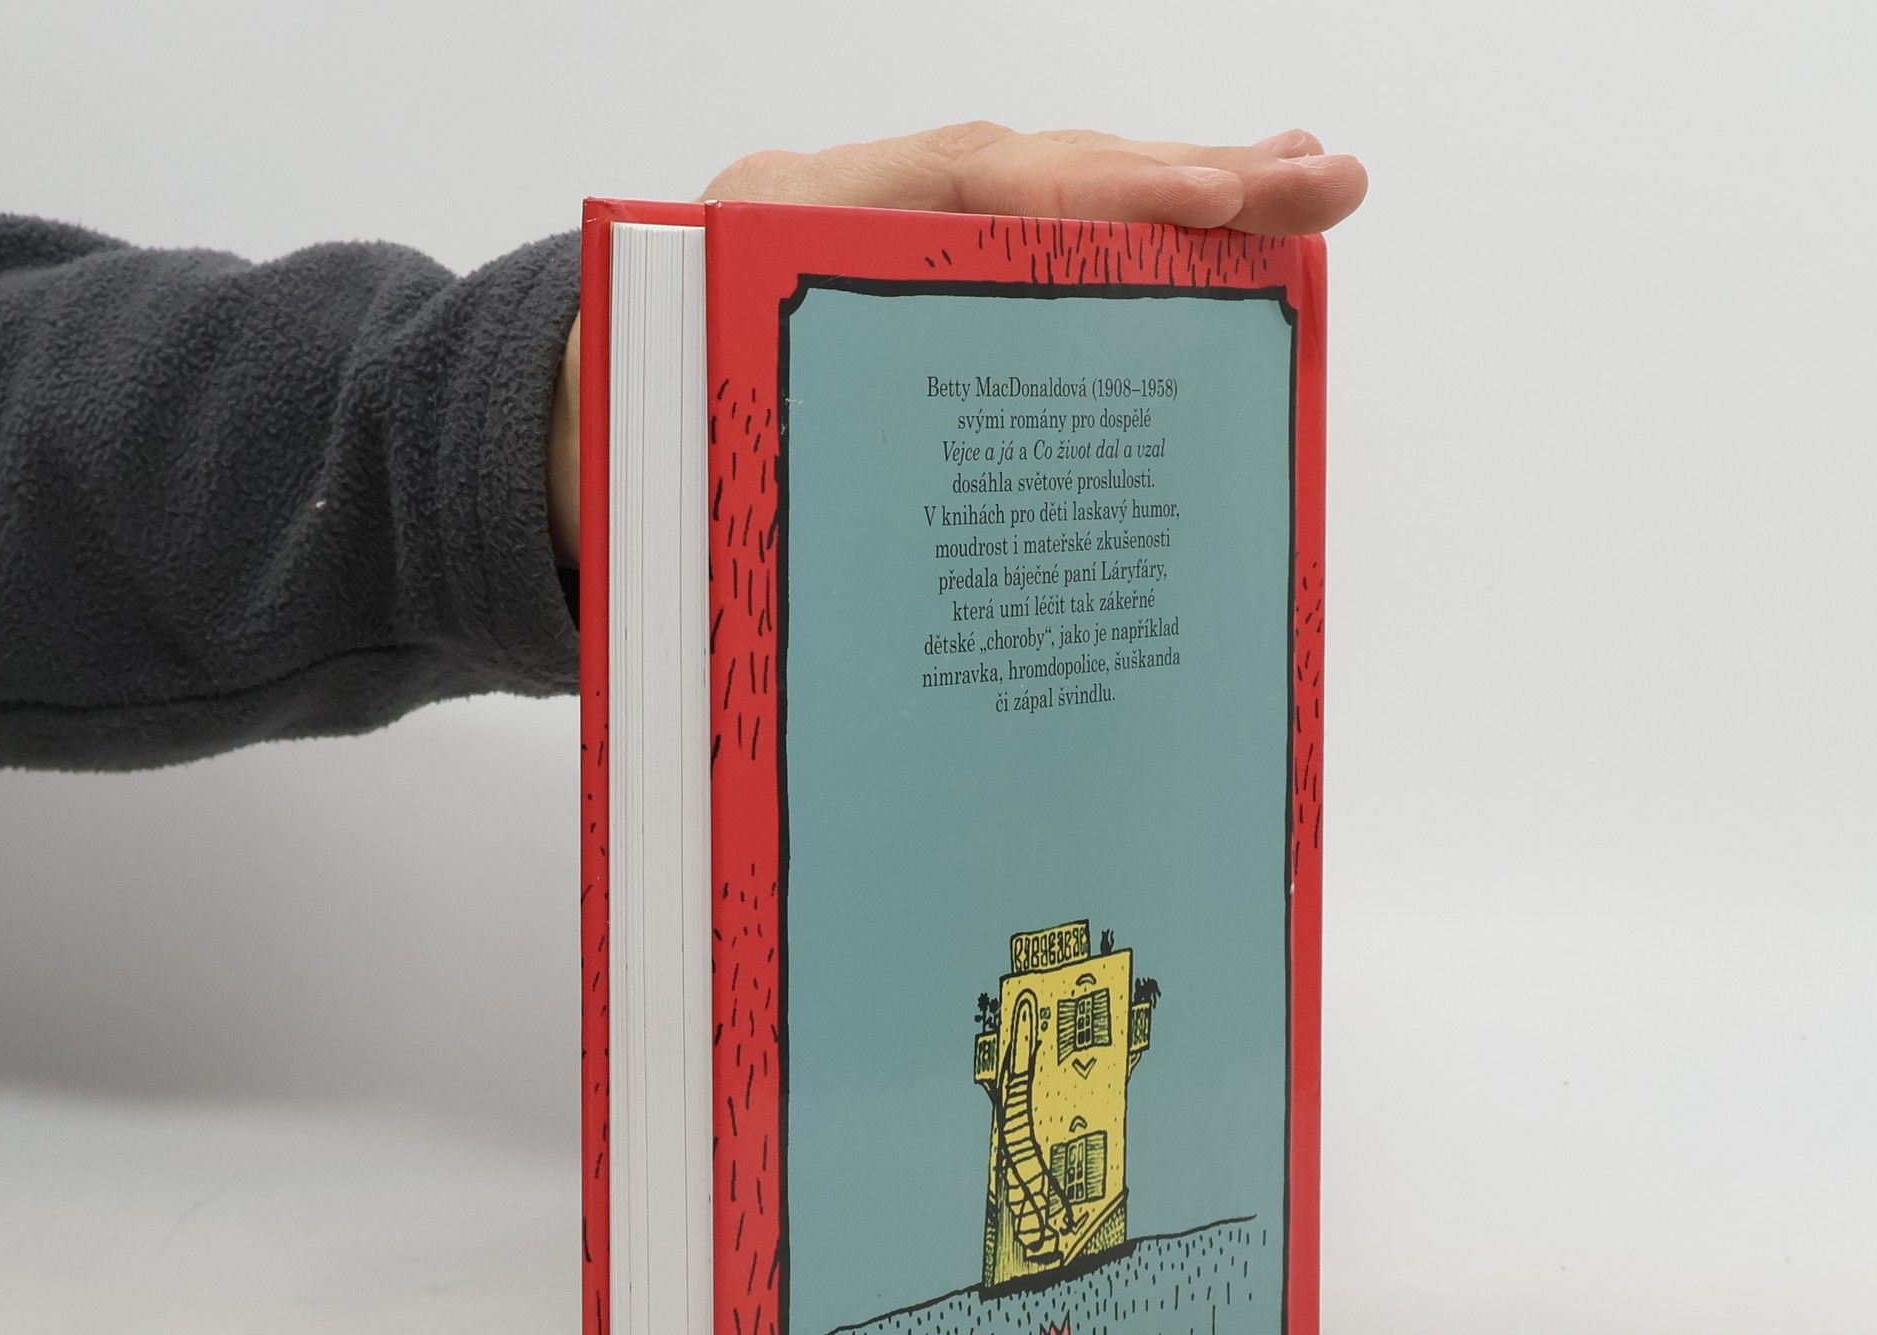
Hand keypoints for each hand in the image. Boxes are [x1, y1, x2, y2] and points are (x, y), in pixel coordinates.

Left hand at [548, 123, 1366, 565]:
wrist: (554, 438)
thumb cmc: (625, 478)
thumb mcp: (696, 487)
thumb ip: (796, 514)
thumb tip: (940, 619)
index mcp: (786, 236)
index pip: (970, 189)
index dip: (1100, 198)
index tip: (1218, 208)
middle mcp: (838, 212)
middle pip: (1033, 172)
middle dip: (1183, 175)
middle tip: (1321, 182)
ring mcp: (871, 236)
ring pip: (1037, 198)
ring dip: (1169, 194)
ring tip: (1295, 187)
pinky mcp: (896, 279)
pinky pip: (1013, 247)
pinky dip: (1106, 242)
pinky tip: (1192, 241)